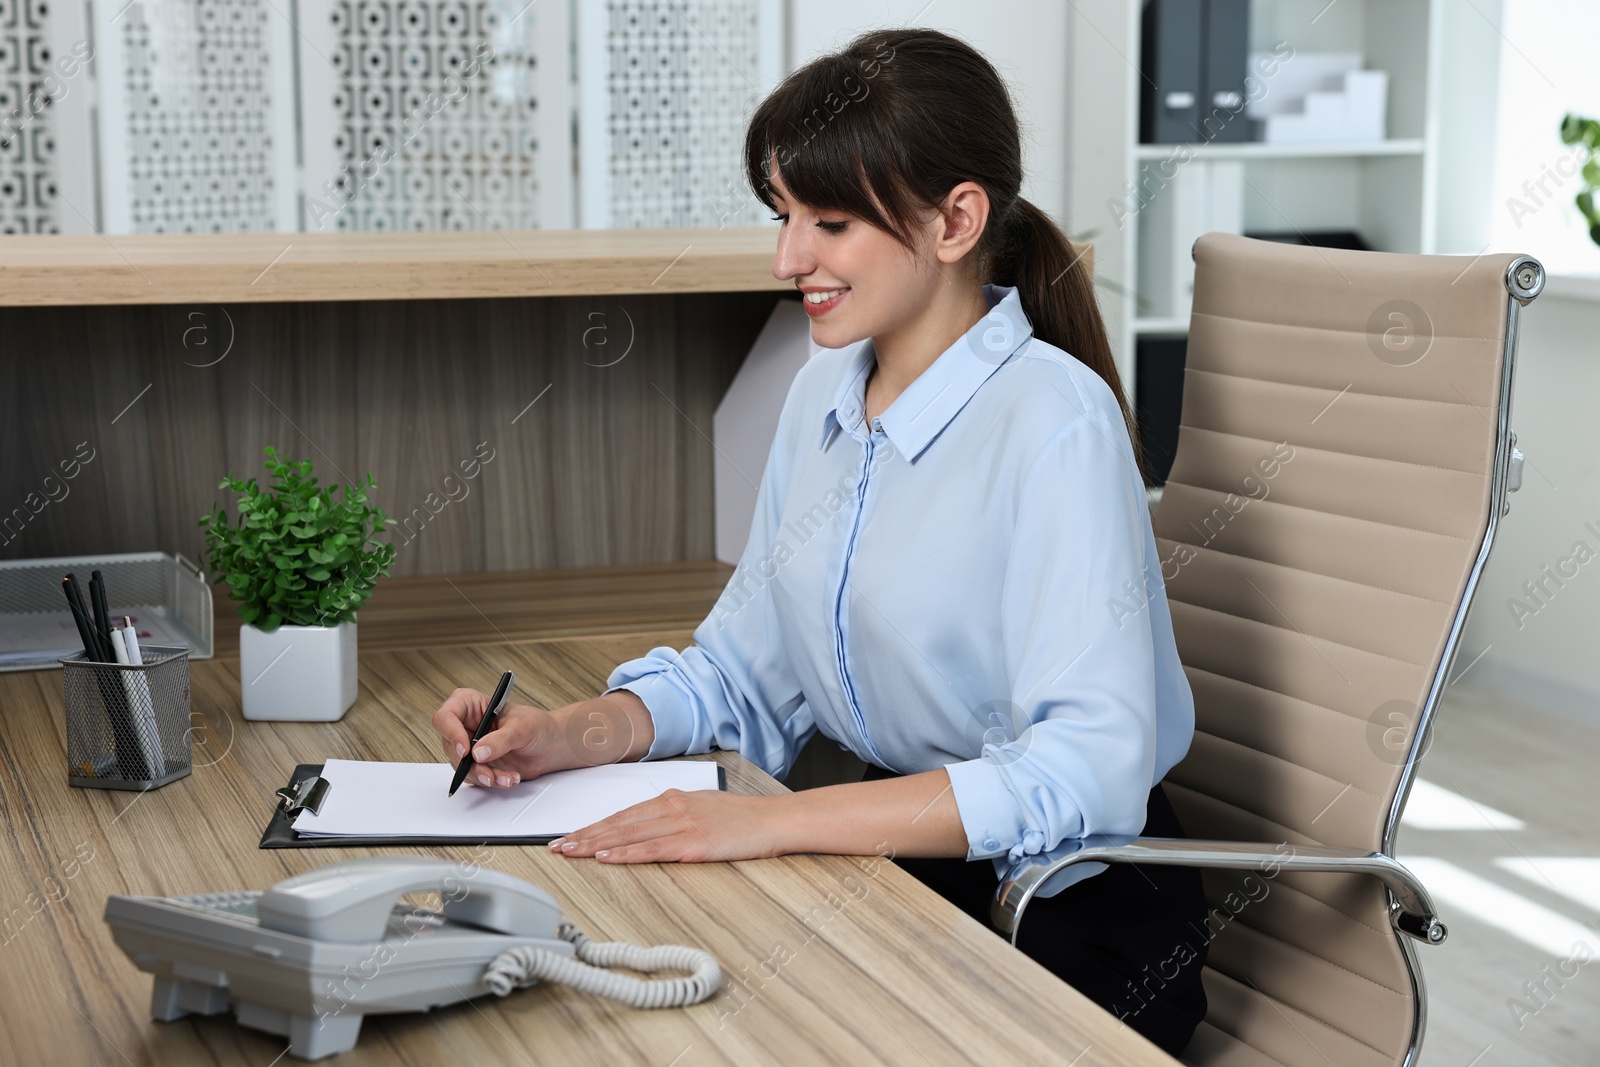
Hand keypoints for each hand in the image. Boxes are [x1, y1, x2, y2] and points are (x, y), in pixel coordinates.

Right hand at [431, 687, 559, 788]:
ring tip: (508, 777)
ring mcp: (470, 746)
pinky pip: (474, 777)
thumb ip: (500, 740)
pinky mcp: (477, 764)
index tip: (466, 751)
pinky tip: (509, 778)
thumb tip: (478, 753)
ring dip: (484, 776)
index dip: (451, 733)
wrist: (550, 745)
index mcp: (471, 704)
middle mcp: (465, 725)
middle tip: (489, 773)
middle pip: (449, 746)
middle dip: (470, 764)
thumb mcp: (522, 727)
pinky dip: (492, 781)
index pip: (446, 716)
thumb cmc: (537, 726)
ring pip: (461, 766)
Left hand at [548, 788, 789, 862]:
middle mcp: (672, 807)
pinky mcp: (694, 844)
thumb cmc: (742, 817)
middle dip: (584, 835)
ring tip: (570, 852)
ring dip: (595, 844)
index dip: (593, 825)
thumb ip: (674, 813)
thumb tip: (649, 823)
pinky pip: (652, 849)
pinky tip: (607, 857)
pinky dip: (626, 853)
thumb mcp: (702, 806)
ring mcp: (682, 825)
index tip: (569, 835)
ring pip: (628, 834)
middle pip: (618, 823)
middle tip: (556, 846)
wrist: (772, 820)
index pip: (623, 813)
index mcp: (672, 799)